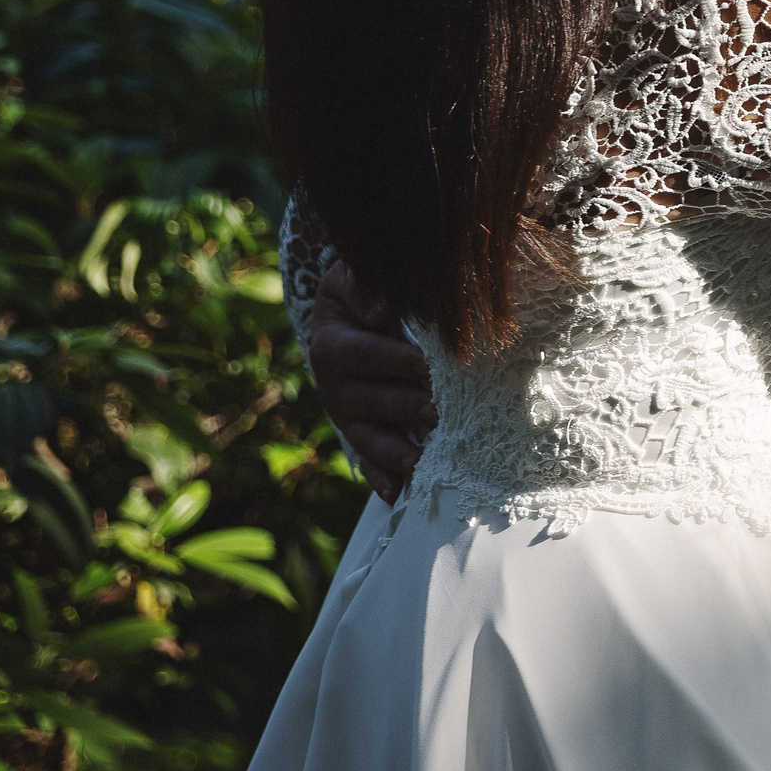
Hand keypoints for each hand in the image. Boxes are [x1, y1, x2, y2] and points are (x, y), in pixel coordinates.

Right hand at [310, 260, 433, 502]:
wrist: (350, 310)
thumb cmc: (362, 290)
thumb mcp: (352, 276)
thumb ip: (364, 286)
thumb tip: (382, 310)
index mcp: (332, 345)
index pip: (364, 354)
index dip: (394, 359)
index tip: (424, 364)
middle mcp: (334, 386)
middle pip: (371, 401)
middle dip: (406, 407)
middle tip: (438, 412)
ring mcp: (346, 415)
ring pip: (369, 437)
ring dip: (395, 450)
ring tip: (421, 461)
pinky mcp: (359, 434)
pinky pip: (367, 460)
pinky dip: (382, 477)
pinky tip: (399, 494)